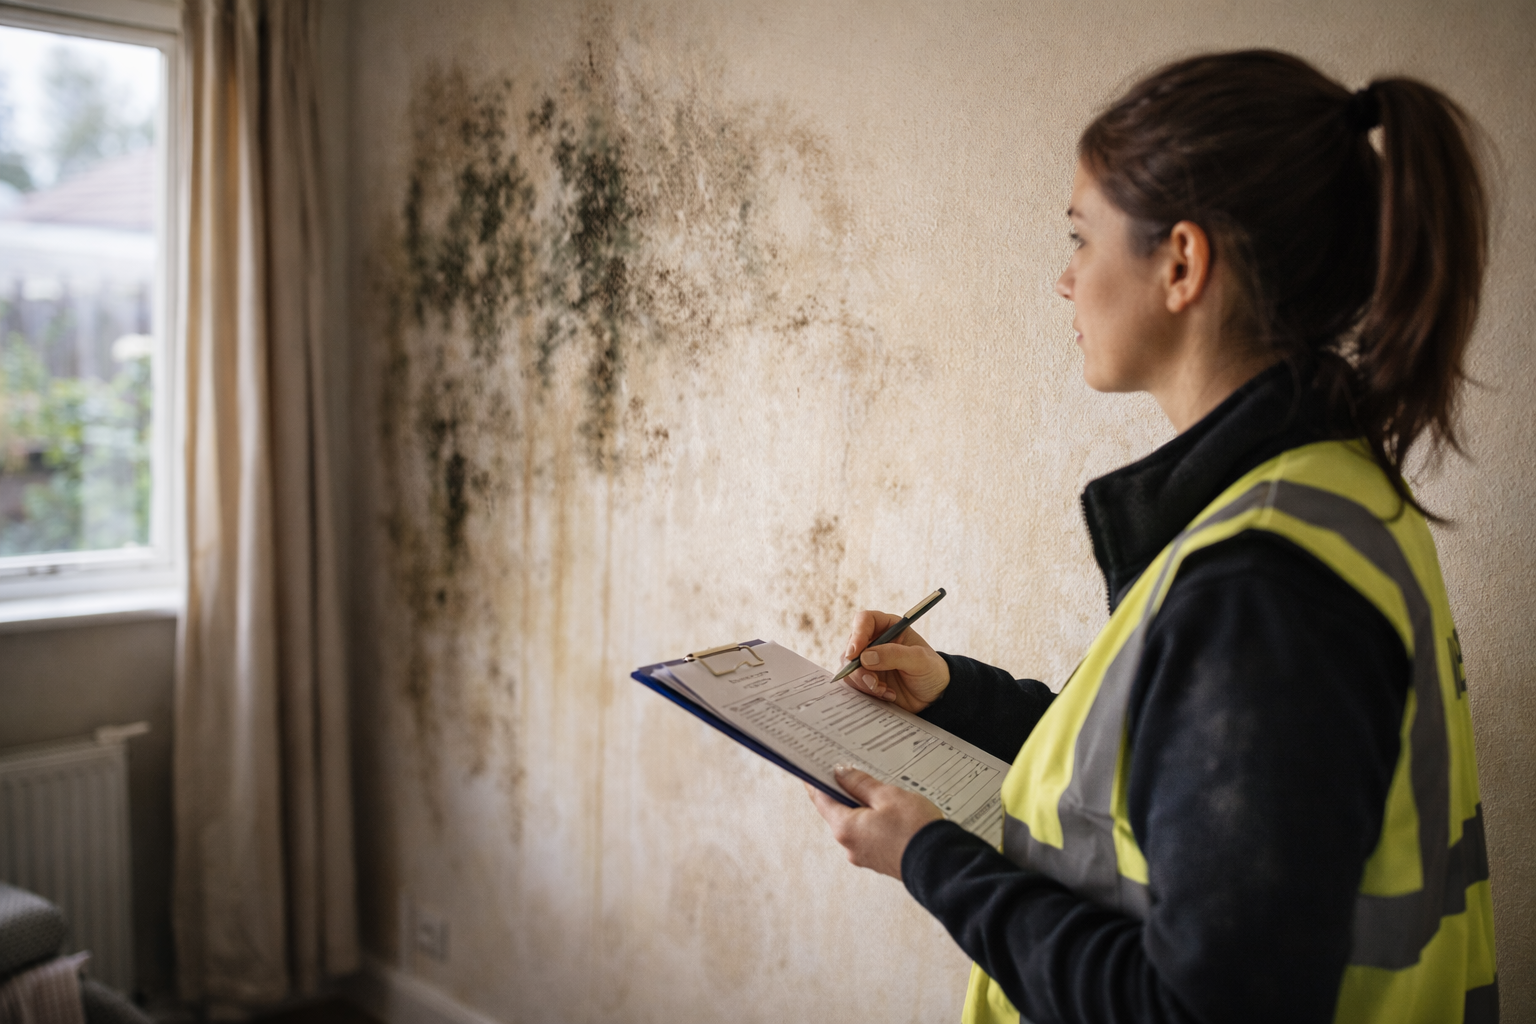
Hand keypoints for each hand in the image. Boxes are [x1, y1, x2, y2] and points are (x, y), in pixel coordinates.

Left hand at [807, 766, 944, 879]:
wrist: (941, 864)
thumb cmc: (915, 830)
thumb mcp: (888, 795)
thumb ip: (860, 783)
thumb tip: (842, 774)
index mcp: (846, 828)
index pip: (821, 799)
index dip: (815, 782)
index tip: (811, 770)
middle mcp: (850, 845)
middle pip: (837, 812)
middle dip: (843, 792)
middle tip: (849, 773)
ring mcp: (864, 855)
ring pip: (854, 824)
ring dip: (861, 807)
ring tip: (878, 792)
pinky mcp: (878, 860)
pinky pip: (867, 835)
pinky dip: (872, 822)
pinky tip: (887, 813)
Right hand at [841, 609, 950, 712]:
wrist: (934, 696)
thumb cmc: (931, 671)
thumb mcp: (920, 660)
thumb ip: (895, 655)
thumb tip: (866, 657)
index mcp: (889, 627)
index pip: (865, 620)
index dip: (857, 633)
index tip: (855, 653)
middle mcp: (875, 642)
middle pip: (851, 646)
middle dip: (857, 666)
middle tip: (872, 681)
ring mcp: (868, 661)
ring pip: (849, 667)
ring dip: (863, 681)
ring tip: (884, 690)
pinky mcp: (866, 679)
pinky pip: (854, 683)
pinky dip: (867, 691)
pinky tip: (887, 694)